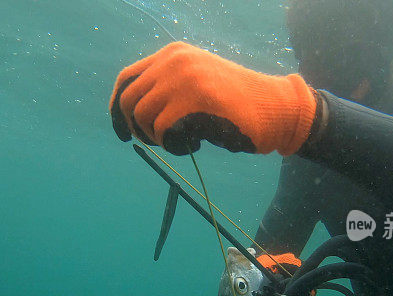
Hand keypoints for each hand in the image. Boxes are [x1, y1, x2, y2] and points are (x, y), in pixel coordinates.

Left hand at [110, 41, 317, 155]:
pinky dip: (173, 145)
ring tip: (181, 142)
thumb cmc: (236, 106)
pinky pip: (162, 129)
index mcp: (173, 54)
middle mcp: (174, 60)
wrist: (275, 108)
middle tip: (155, 143)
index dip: (117, 108)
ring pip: (142, 116)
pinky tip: (194, 144)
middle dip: (135, 129)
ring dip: (156, 138)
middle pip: (129, 100)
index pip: (127, 79)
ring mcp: (183, 76)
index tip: (123, 132)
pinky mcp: (194, 98)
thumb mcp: (196, 84)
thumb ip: (167, 89)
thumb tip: (130, 114)